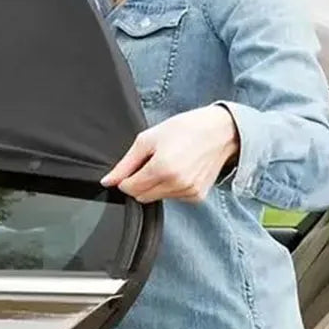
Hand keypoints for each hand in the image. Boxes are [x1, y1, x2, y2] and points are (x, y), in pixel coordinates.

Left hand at [101, 105, 238, 202]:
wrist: (220, 131)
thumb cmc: (185, 129)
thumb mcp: (149, 139)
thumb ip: (126, 164)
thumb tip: (107, 181)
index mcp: (162, 169)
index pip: (129, 188)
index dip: (126, 178)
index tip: (134, 166)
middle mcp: (176, 184)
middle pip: (141, 196)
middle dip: (140, 182)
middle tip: (152, 162)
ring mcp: (188, 192)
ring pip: (157, 198)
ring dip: (156, 185)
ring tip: (168, 163)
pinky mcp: (197, 196)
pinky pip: (173, 198)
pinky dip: (171, 188)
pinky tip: (180, 171)